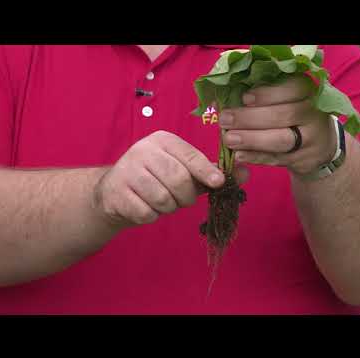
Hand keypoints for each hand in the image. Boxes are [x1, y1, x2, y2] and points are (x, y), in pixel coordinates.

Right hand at [93, 131, 248, 226]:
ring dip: (168, 207)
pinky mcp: (116, 193)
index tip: (219, 182)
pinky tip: (144, 206)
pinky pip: (146, 212)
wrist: (113, 191)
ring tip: (160, 200)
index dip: (206, 171)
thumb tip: (246, 173)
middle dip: (186, 197)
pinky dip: (151, 215)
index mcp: (163, 140)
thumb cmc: (156, 179)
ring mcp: (127, 171)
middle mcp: (143, 150)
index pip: (190, 155)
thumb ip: (211, 172)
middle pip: (179, 180)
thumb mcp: (182, 170)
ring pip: (163, 199)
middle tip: (181, 198)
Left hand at [220, 76, 337, 178]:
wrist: (321, 143)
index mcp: (309, 92)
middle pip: (283, 115)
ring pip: (281, 140)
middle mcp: (314, 114)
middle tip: (226, 120)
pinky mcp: (304, 160)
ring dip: (252, 140)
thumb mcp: (287, 99)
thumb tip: (224, 97)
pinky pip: (277, 159)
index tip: (244, 98)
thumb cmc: (294, 113)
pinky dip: (256, 157)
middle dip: (250, 119)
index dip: (267, 94)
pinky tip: (239, 155)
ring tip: (229, 139)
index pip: (292, 89)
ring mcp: (312, 139)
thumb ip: (263, 96)